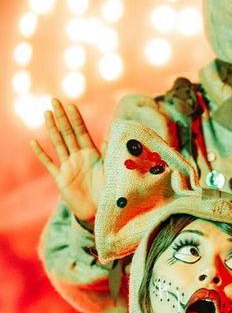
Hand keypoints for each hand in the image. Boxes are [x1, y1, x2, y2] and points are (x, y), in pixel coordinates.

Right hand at [30, 102, 103, 224]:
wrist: (101, 212)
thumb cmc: (109, 191)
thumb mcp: (112, 169)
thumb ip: (112, 151)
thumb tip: (117, 133)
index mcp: (91, 154)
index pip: (82, 132)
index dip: (76, 119)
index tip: (71, 105)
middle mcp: (78, 157)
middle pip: (68, 133)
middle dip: (61, 117)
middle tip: (54, 100)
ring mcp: (68, 167)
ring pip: (58, 143)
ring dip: (52, 128)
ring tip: (46, 113)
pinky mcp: (60, 178)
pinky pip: (49, 164)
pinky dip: (41, 154)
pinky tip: (33, 142)